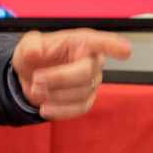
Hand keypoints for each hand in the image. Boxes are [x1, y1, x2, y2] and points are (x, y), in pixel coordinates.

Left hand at [11, 28, 131, 119]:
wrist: (30, 78)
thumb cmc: (35, 56)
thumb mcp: (27, 45)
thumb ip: (30, 46)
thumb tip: (34, 51)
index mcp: (81, 41)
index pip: (100, 42)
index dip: (113, 46)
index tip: (125, 51)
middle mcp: (92, 61)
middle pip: (85, 72)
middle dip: (59, 78)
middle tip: (36, 80)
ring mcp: (92, 82)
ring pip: (81, 93)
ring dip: (55, 95)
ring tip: (35, 90)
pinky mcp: (86, 100)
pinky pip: (80, 109)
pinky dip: (60, 110)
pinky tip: (44, 108)